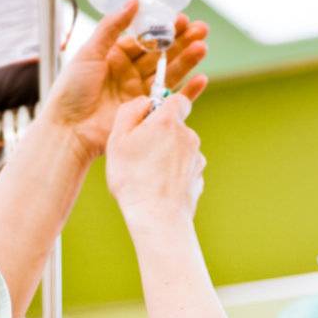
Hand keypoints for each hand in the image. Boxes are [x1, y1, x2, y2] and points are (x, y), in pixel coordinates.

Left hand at [44, 0, 208, 161]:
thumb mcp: (90, 51)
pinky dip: (187, 91)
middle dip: (182, 42)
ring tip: (203, 47)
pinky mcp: (147, 113)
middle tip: (202, 29)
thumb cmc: (72, 89)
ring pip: (169, 73)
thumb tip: (134, 2)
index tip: (181, 19)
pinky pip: (171, 99)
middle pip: (162, 54)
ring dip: (187, 61)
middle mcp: (130, 72)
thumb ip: (112, 26)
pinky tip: (201, 79)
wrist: (70, 128)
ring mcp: (140, 93)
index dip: (164, 28)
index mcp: (116, 54)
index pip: (146, 37)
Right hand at [106, 92, 205, 228]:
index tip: (151, 117)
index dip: (164, 105)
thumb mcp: (118, 139)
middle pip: (176, 126)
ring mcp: (197, 159)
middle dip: (162, 134)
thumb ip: (130, 111)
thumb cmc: (133, 178)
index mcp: (169, 121)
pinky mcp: (199, 178)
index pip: (177, 99)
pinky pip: (184, 169)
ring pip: (181, 149)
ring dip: (168, 155)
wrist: (157, 218)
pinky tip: (159, 187)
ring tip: (149, 174)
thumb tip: (144, 101)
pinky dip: (174, 174)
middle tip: (141, 152)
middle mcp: (188, 137)